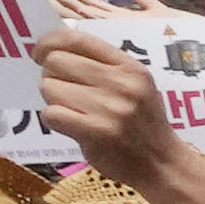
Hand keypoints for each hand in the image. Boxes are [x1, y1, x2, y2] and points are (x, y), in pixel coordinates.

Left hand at [28, 28, 165, 181]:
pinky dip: (54, 120)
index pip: (77, 39)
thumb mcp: (136, 86)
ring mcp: (110, 108)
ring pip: (49, 87)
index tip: (40, 54)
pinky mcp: (97, 132)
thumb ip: (102, 67)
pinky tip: (71, 126)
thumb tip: (53, 51)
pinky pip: (51, 114)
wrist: (163, 165)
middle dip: (51, 76)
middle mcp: (122, 84)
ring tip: (73, 111)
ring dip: (53, 100)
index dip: (49, 42)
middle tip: (64, 92)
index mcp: (130, 67)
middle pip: (56, 61)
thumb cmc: (143, 124)